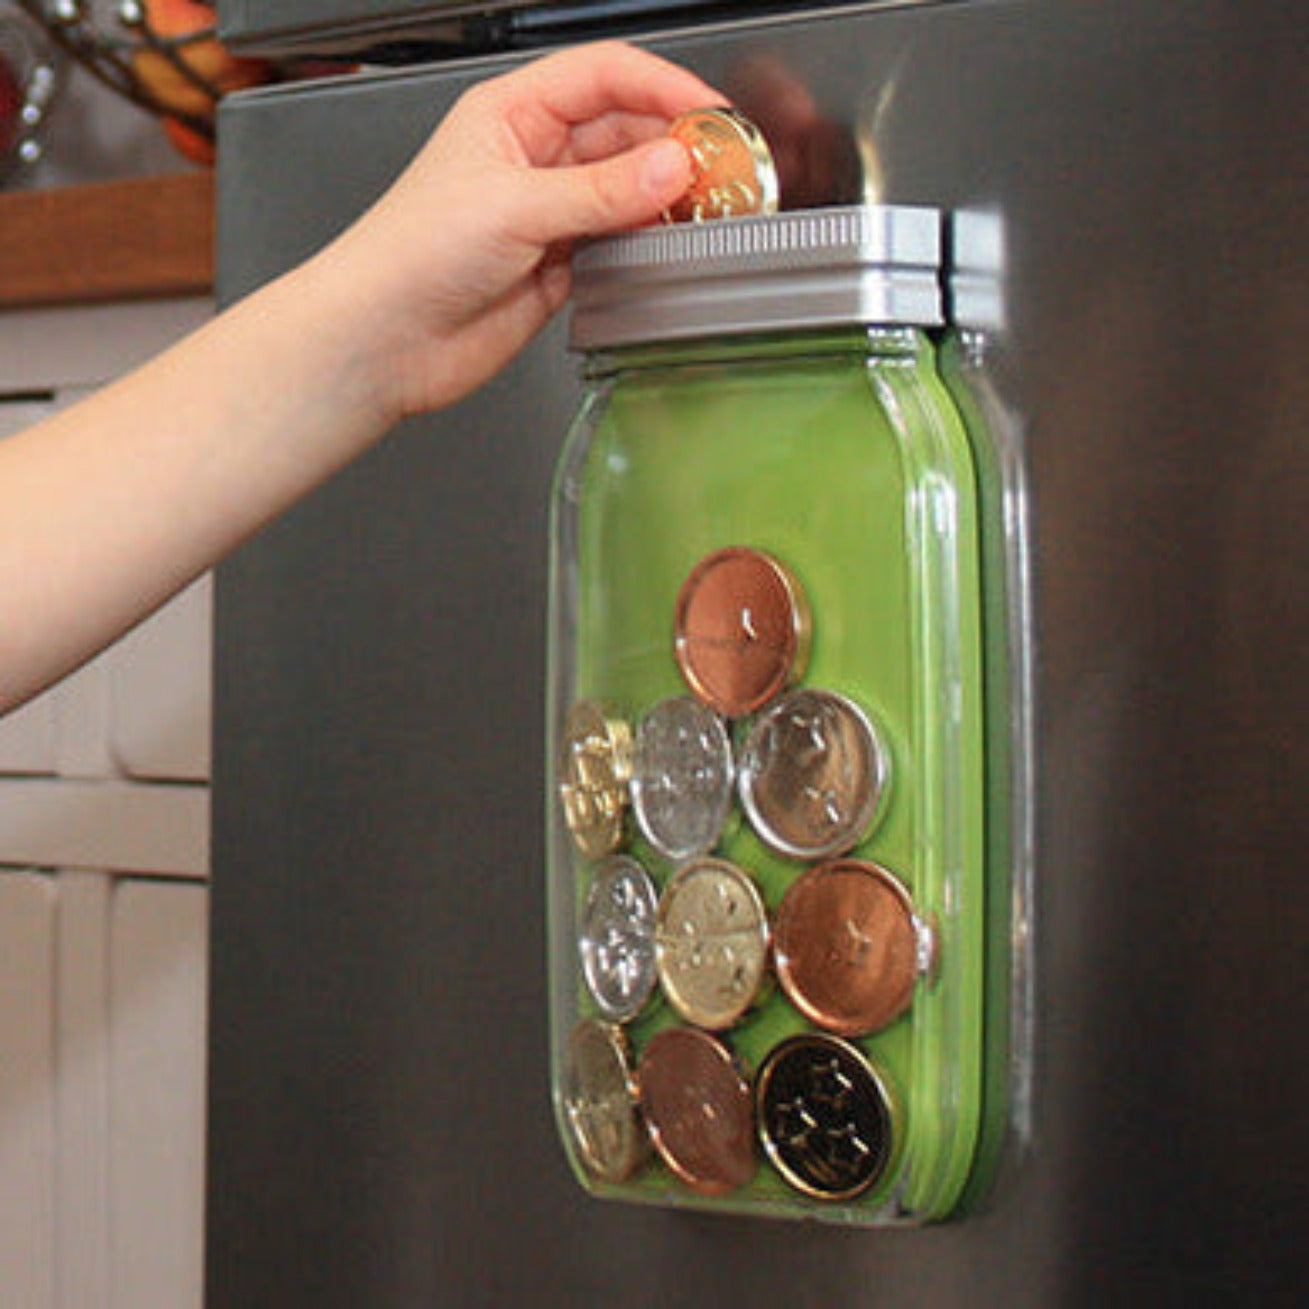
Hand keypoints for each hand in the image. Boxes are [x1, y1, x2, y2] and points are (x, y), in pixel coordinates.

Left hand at [312, 41, 726, 423]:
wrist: (384, 340)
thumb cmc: (410, 255)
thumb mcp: (513, 206)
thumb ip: (601, 190)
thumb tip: (672, 165)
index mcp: (511, 114)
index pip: (604, 76)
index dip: (663, 85)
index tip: (711, 113)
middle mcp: (533, 158)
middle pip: (624, 133)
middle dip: (674, 147)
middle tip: (722, 171)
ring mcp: (549, 214)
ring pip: (627, 192)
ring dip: (665, 200)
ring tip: (706, 211)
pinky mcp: (558, 267)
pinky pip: (618, 245)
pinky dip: (646, 246)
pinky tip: (667, 249)